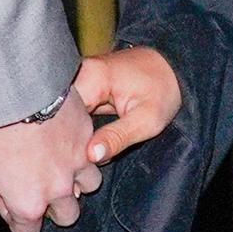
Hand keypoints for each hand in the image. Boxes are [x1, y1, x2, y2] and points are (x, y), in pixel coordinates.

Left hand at [0, 93, 102, 231]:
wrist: (12, 87)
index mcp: (27, 201)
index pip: (28, 230)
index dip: (15, 218)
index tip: (6, 199)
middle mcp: (58, 187)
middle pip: (68, 215)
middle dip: (54, 207)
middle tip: (37, 185)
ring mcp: (78, 160)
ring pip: (89, 184)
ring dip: (77, 179)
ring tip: (61, 164)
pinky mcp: (87, 133)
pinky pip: (93, 148)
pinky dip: (83, 147)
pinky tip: (65, 135)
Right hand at [72, 46, 182, 161]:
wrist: (172, 68)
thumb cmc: (163, 91)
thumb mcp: (146, 120)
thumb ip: (117, 137)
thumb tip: (90, 155)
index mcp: (92, 75)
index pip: (63, 111)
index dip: (65, 138)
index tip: (74, 161)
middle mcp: (80, 73)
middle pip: (59, 111)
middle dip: (65, 138)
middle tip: (76, 163)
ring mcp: (80, 78)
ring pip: (64, 112)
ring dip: (70, 133)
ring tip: (77, 154)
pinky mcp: (84, 86)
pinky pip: (72, 110)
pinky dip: (76, 127)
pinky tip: (82, 142)